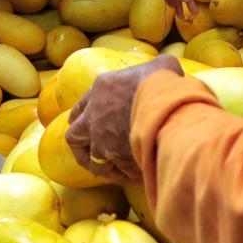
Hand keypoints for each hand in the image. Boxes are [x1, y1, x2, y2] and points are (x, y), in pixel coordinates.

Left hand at [66, 55, 181, 182]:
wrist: (165, 105)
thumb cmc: (163, 83)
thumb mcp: (162, 66)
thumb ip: (160, 67)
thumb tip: (169, 69)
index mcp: (102, 88)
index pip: (82, 106)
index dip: (82, 117)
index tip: (84, 124)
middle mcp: (94, 114)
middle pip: (74, 135)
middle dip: (81, 145)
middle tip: (91, 150)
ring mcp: (101, 137)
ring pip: (90, 158)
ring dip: (101, 164)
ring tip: (112, 170)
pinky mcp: (113, 155)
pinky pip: (113, 170)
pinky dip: (121, 175)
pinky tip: (130, 176)